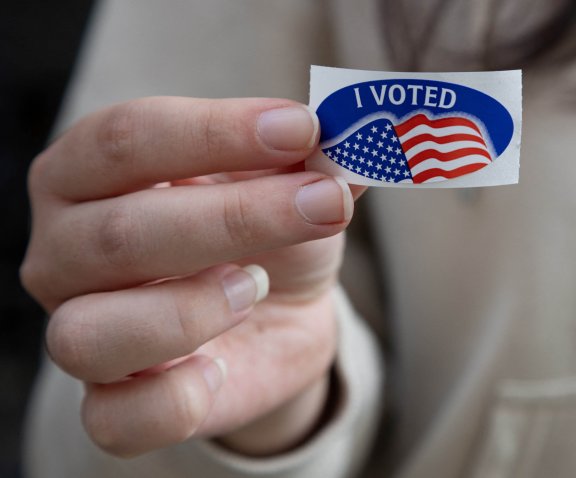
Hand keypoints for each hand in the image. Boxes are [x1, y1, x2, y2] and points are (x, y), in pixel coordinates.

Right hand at [21, 97, 361, 456]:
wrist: (280, 312)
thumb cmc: (271, 232)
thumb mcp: (298, 183)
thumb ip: (316, 160)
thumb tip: (349, 143)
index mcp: (90, 171)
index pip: (127, 137)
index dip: (218, 132)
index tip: (303, 129)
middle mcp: (64, 251)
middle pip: (119, 233)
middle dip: (236, 218)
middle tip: (322, 205)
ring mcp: (78, 331)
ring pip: (90, 334)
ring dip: (192, 309)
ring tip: (254, 287)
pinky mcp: (112, 404)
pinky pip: (117, 418)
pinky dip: (178, 398)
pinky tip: (222, 366)